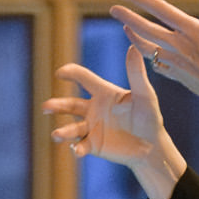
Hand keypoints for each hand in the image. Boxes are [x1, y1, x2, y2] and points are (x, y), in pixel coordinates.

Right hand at [45, 43, 183, 198]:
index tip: (60, 72)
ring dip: (63, 131)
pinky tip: (76, 151)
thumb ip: (136, 73)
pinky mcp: (93, 145)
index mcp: (103, 93)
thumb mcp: (145, 95)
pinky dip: (77, 149)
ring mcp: (91, 128)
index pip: (83, 78)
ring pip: (71, 128)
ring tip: (56, 134)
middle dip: (57, 105)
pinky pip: (80, 146)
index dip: (71, 73)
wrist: (152, 146)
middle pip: (70, 104)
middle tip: (46, 107)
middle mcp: (93, 109)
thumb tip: (133, 47)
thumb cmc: (150, 117)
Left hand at [110, 0, 198, 131]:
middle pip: (147, 30)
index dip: (143, 0)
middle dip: (128, 18)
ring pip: (147, 48)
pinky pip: (156, 64)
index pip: (162, 10)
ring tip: (124, 27)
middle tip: (113, 8)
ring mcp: (176, 63)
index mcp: (193, 32)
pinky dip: (146, 54)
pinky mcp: (177, 76)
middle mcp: (180, 47)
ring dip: (134, 36)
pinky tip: (142, 49)